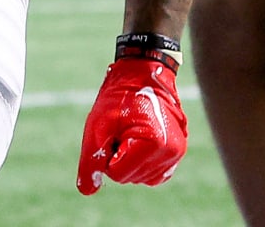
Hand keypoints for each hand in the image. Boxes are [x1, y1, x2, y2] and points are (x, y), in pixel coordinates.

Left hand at [75, 54, 186, 194]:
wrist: (144, 73)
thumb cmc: (119, 97)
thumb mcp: (98, 125)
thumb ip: (91, 160)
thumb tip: (87, 191)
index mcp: (153, 144)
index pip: (117, 174)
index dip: (108, 155)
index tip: (112, 132)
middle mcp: (170, 152)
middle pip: (130, 177)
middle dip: (119, 157)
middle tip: (122, 129)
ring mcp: (177, 153)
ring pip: (141, 178)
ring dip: (131, 160)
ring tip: (131, 131)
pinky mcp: (178, 152)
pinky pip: (154, 174)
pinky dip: (142, 163)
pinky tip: (139, 141)